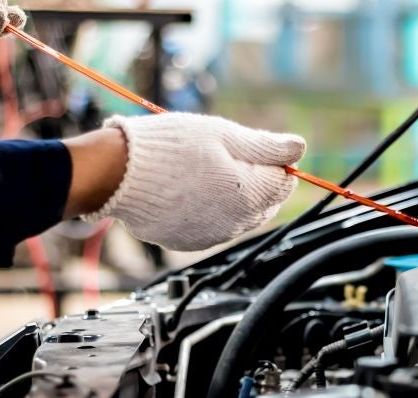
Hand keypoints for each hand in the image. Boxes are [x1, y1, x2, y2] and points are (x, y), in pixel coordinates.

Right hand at [68, 113, 306, 250]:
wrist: (118, 174)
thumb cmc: (170, 147)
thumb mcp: (223, 134)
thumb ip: (266, 145)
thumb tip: (299, 148)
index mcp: (250, 195)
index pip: (284, 182)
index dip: (276, 162)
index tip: (256, 147)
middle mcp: (236, 223)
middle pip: (264, 202)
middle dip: (257, 180)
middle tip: (228, 156)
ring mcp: (212, 236)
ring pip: (239, 217)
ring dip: (233, 196)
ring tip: (204, 171)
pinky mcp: (189, 243)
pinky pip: (212, 226)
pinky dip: (209, 210)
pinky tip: (189, 190)